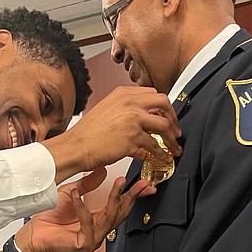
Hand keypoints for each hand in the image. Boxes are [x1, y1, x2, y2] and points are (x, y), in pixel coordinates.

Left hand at [15, 168, 153, 251]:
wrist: (33, 233)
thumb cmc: (49, 217)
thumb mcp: (71, 193)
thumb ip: (87, 184)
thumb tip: (103, 171)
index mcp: (98, 219)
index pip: (120, 207)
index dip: (133, 195)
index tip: (145, 185)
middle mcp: (98, 230)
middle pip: (121, 213)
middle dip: (132, 197)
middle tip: (141, 184)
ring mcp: (92, 239)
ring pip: (109, 218)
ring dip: (115, 199)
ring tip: (119, 184)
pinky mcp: (83, 244)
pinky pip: (88, 224)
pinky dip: (83, 208)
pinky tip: (78, 196)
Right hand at [42, 86, 181, 181]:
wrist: (76, 146)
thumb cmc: (86, 134)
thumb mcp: (106, 113)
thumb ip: (124, 115)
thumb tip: (139, 128)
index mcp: (122, 94)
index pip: (152, 94)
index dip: (162, 107)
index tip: (165, 116)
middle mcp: (130, 102)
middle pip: (163, 103)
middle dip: (173, 117)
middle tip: (175, 129)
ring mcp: (133, 118)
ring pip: (164, 125)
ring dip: (172, 138)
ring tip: (174, 148)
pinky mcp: (134, 136)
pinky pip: (155, 145)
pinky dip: (163, 153)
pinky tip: (164, 158)